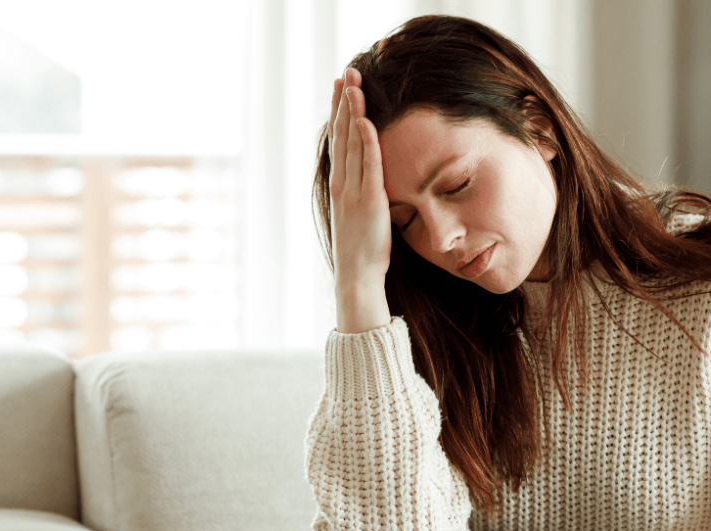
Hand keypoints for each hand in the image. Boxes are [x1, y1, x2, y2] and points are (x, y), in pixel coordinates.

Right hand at [327, 68, 391, 332]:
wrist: (357, 276)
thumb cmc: (362, 251)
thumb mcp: (360, 215)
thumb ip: (362, 193)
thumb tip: (370, 180)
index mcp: (340, 185)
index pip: (340, 140)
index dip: (341, 113)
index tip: (342, 88)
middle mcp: (343, 183)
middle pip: (342, 134)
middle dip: (344, 102)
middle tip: (346, 73)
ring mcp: (353, 191)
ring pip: (352, 143)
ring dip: (353, 113)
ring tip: (354, 85)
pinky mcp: (368, 201)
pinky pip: (367, 165)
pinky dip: (366, 142)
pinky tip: (366, 121)